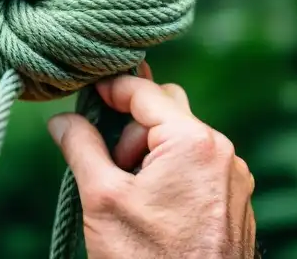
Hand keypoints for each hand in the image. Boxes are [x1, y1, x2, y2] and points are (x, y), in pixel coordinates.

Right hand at [47, 73, 255, 258]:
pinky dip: (172, 173)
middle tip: (109, 162)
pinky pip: (199, 167)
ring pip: (182, 140)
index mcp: (193, 141)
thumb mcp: (102, 198)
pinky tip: (153, 208)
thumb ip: (80, 146)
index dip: (111, 88)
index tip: (87, 94)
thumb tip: (61, 120)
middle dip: (132, 127)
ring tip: (130, 194)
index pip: (145, 91)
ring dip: (150, 153)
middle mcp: (222, 152)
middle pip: (167, 110)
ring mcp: (233, 178)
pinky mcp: (235, 201)